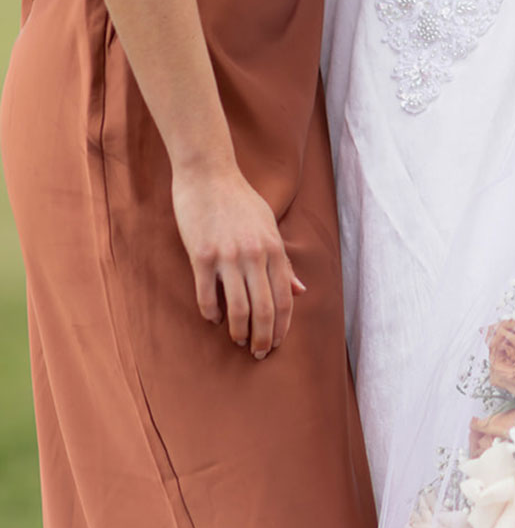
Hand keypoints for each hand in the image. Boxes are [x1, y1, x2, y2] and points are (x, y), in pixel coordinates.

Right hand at [172, 163, 303, 357]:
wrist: (208, 173)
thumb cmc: (240, 200)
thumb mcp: (269, 227)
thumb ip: (283, 262)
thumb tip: (300, 291)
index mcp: (274, 248)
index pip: (284, 298)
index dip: (282, 326)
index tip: (277, 343)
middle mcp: (254, 255)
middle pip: (264, 309)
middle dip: (263, 338)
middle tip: (259, 354)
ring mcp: (228, 256)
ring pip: (238, 309)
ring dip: (239, 331)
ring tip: (238, 340)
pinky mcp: (201, 256)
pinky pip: (207, 296)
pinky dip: (212, 314)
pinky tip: (214, 319)